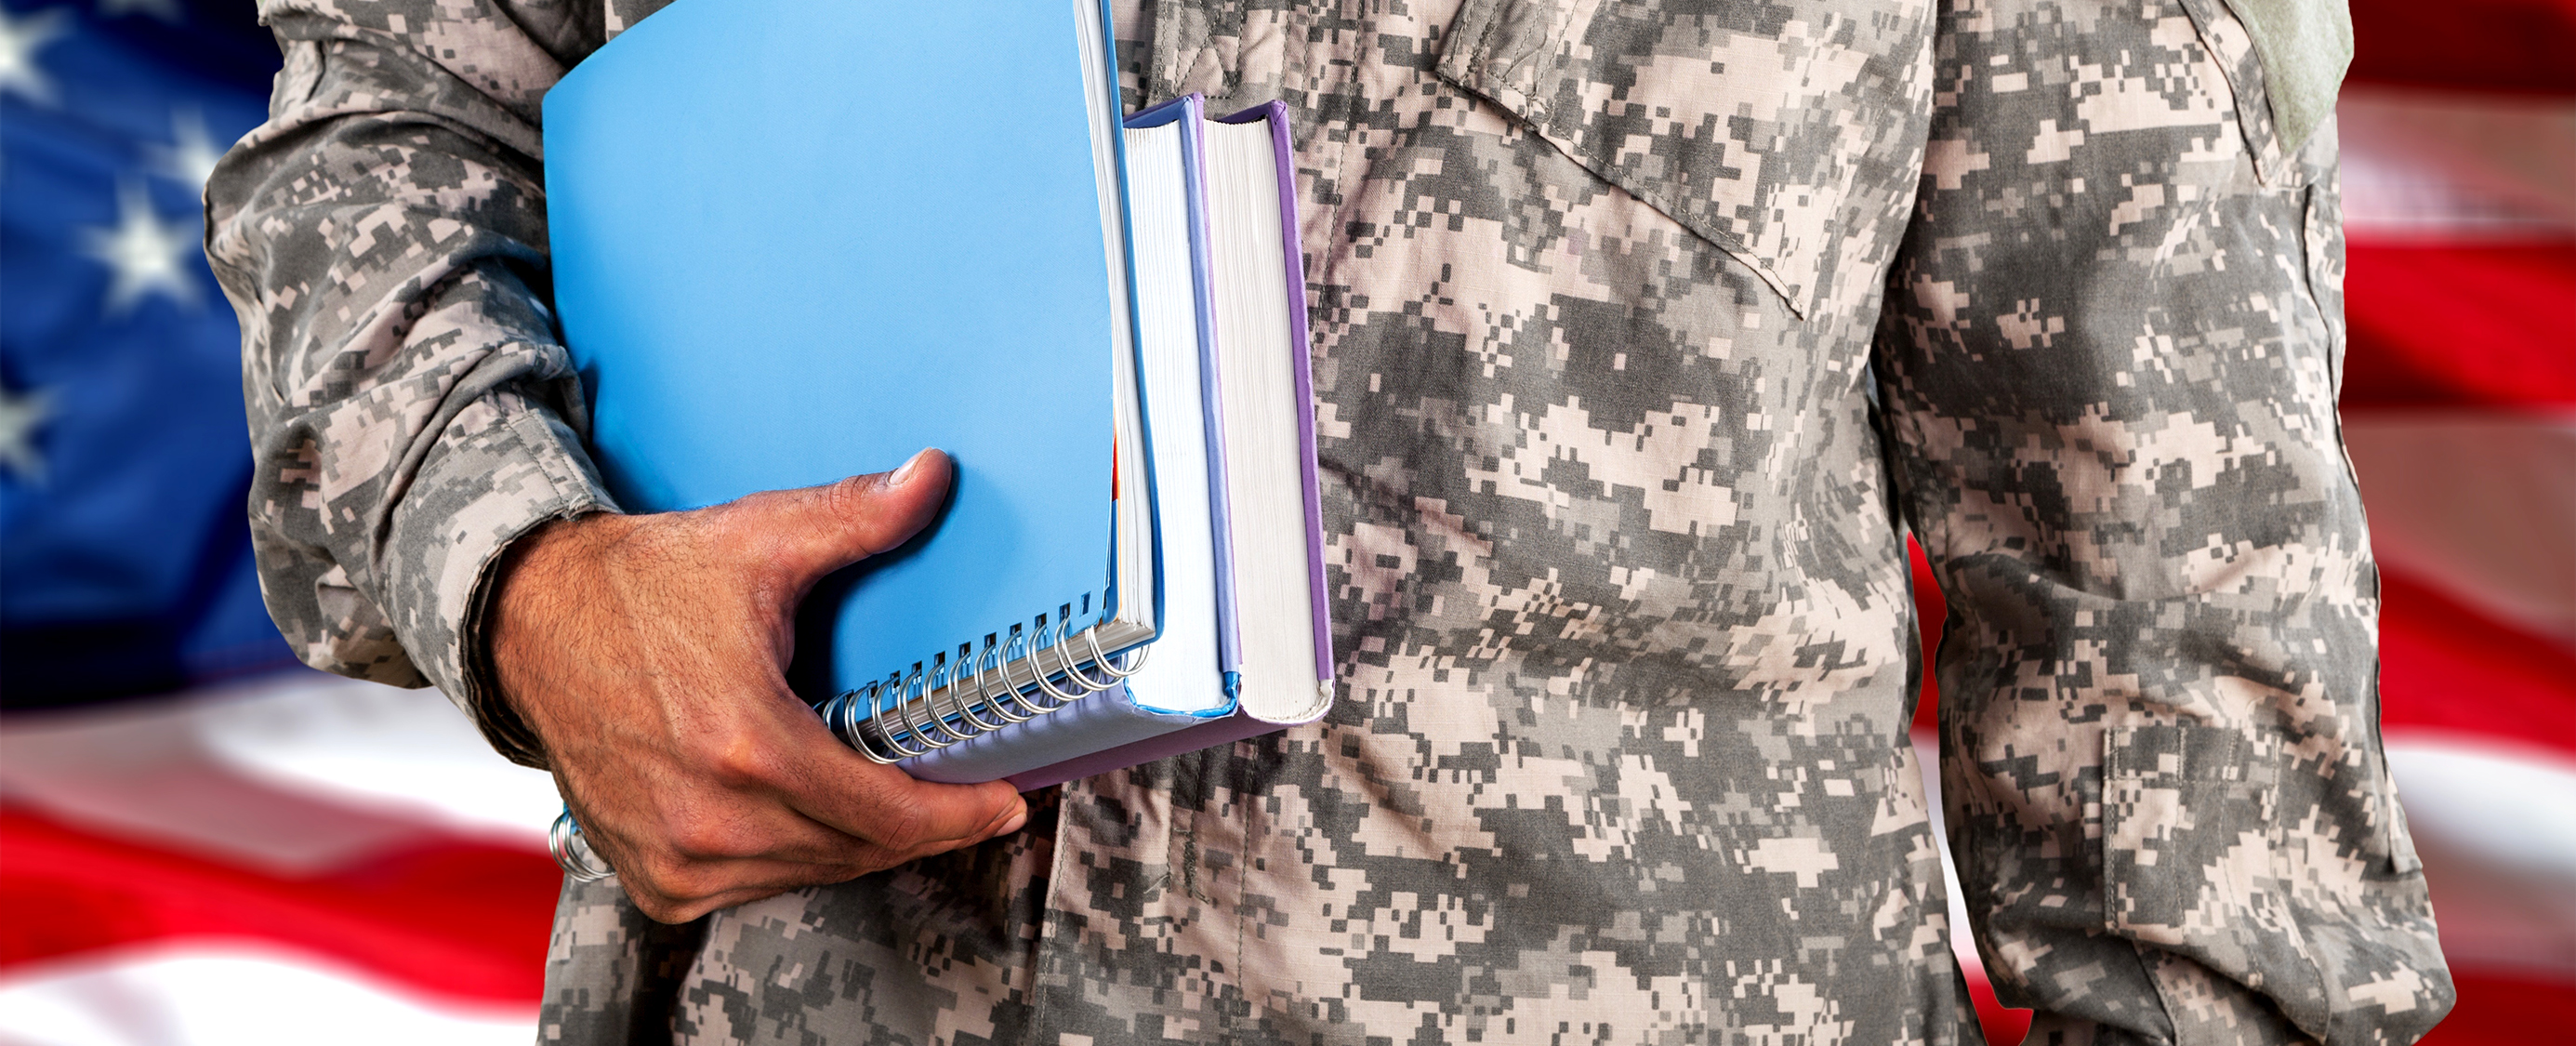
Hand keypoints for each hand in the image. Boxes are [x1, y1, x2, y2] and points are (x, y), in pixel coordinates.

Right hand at [489, 448, 1026, 922]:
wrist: (530, 623)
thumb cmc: (640, 585)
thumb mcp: (756, 540)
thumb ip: (855, 518)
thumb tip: (934, 478)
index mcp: (746, 745)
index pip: (886, 814)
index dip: (957, 815)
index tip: (1004, 805)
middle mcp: (709, 817)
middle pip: (858, 850)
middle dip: (922, 826)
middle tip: (970, 800)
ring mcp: (675, 858)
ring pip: (811, 875)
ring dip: (861, 845)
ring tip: (899, 803)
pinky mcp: (654, 877)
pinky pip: (755, 888)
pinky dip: (795, 860)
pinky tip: (816, 819)